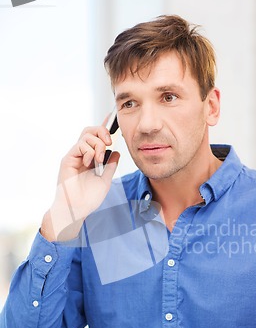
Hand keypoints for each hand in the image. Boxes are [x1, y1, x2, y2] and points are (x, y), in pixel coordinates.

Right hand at [41, 121, 119, 241]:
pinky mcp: (68, 159)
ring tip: (98, 160)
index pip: (97, 138)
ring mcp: (74, 156)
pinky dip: (88, 151)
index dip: (104, 127)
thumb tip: (116, 152)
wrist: (77, 209)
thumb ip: (111, 165)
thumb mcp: (106, 180)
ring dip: (97, 145)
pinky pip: (80, 145)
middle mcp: (82, 155)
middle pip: (90, 130)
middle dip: (102, 131)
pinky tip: (90, 163)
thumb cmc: (89, 198)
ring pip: (86, 135)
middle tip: (109, 143)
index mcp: (91, 158)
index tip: (113, 118)